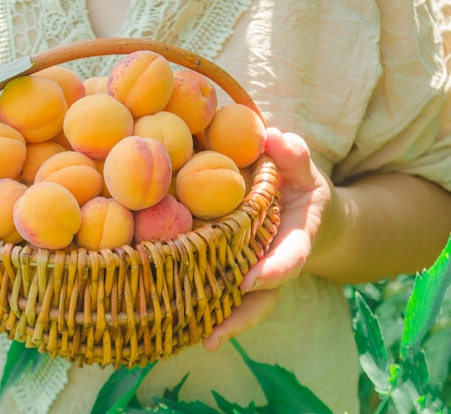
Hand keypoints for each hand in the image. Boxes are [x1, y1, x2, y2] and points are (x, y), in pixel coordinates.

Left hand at [202, 127, 333, 350]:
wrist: (302, 210)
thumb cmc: (300, 188)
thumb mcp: (303, 169)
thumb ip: (294, 156)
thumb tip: (271, 136)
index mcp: (295, 236)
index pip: (291, 256)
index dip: (274, 270)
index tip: (252, 281)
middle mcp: (275, 261)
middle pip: (263, 296)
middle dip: (241, 317)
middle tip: (214, 335)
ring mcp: (257, 271)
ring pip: (244, 304)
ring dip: (223, 323)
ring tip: (199, 340)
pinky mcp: (236, 272)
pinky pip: (223, 292)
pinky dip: (205, 306)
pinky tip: (174, 319)